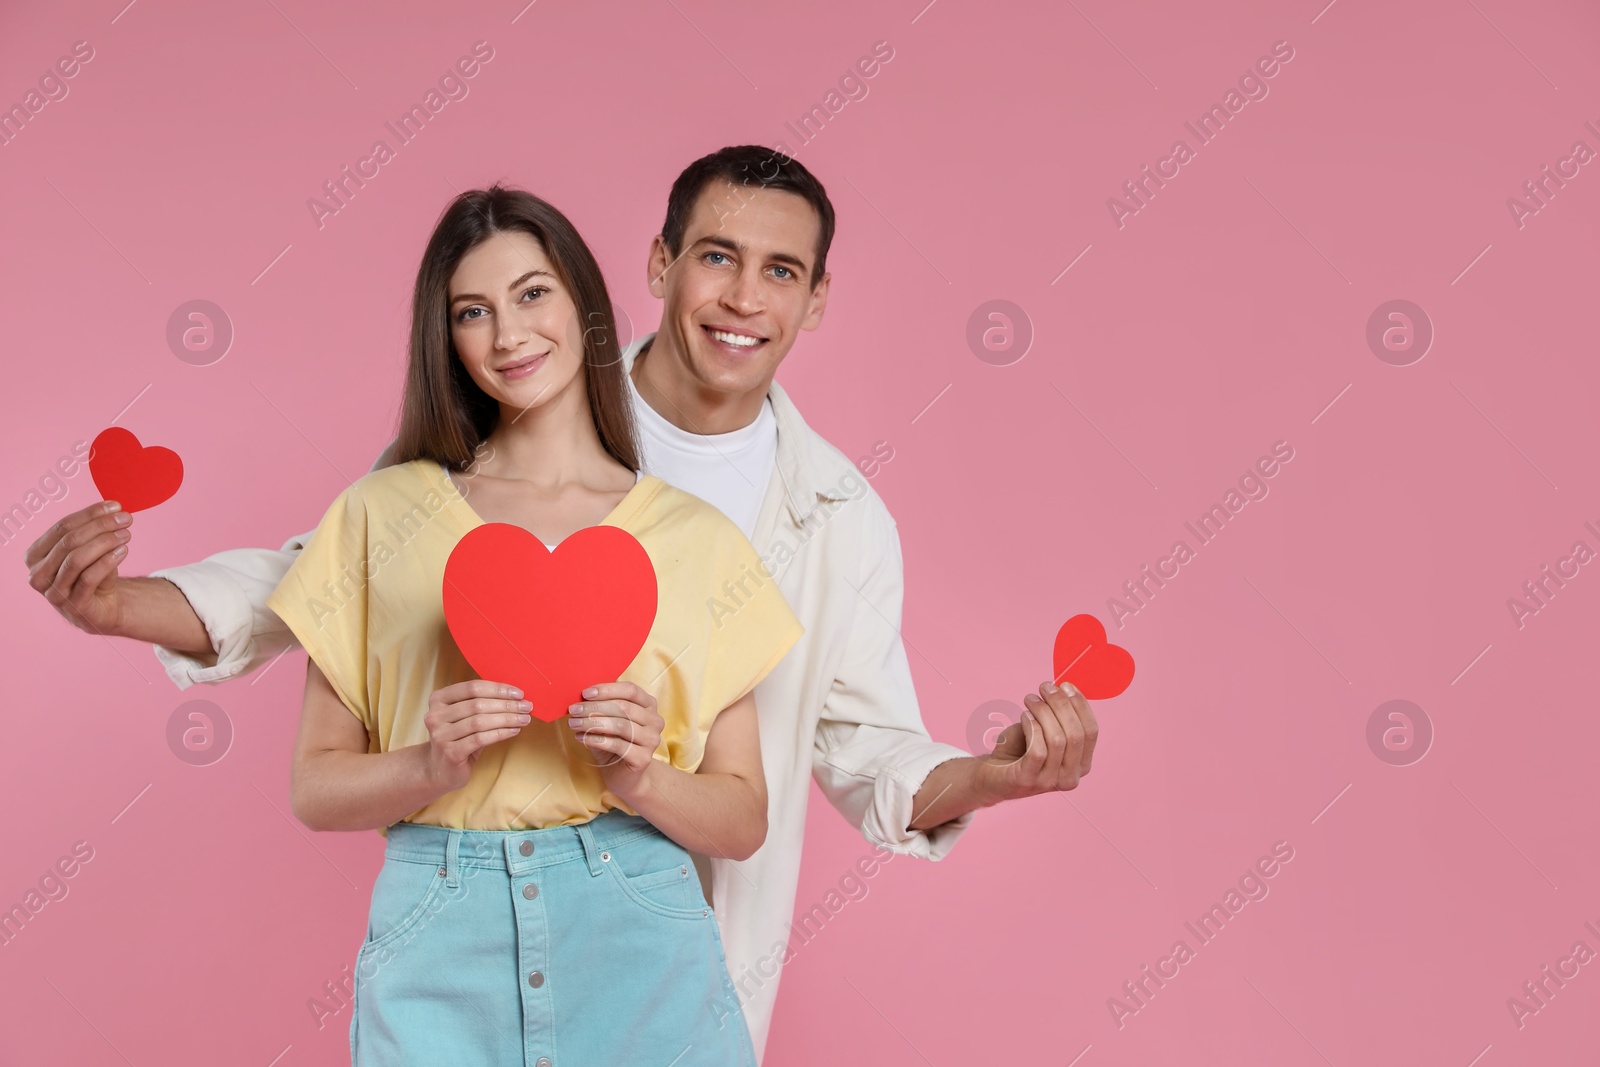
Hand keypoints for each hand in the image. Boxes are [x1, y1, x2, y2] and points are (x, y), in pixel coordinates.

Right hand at [25, 500, 133, 635]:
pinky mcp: (74, 606)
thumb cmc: (93, 573)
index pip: (62, 527)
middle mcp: (38, 575)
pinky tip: (124, 550)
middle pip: (69, 541)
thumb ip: (94, 531)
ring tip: (126, 534)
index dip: (89, 514)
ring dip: (105, 542)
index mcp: (35, 556)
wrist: (103, 606)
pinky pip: (89, 577)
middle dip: (100, 526)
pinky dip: (108, 561)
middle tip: (125, 519)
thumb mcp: (89, 550)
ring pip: (77, 559)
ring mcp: (54, 593)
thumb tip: (114, 509)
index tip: (115, 506)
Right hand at [421, 680, 533, 792]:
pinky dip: (500, 733)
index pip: (472, 688)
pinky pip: (480, 739)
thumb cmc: (459, 739)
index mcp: (438, 699)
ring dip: (507, 719)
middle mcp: (435, 715)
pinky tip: (514, 731)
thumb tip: (515, 697)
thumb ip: (482, 704)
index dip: (497, 689)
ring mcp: (441, 735)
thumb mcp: (465, 717)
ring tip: (524, 719)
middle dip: (506, 705)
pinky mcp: (450, 752)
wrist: (441, 770)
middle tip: (526, 707)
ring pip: (480, 721)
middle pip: (477, 704)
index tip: (518, 693)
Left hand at [567, 681, 663, 800]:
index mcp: (649, 705)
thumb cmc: (615, 743)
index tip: (585, 693)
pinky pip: (617, 745)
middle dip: (595, 707)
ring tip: (574, 724)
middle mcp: (655, 721)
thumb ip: (601, 708)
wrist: (624, 775)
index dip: (607, 690)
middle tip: (574, 710)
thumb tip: (581, 699)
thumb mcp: (608, 720)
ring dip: (592, 723)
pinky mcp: (643, 758)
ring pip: (620, 725)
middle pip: (624, 707)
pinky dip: (596, 740)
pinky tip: (582, 738)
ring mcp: (651, 740)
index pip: (630, 690)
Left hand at [982, 681, 1098, 798]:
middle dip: (1061, 705)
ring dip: (1043, 712)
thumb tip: (1065, 688)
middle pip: (1076, 734)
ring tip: (1030, 699)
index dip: (1081, 706)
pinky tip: (1024, 716)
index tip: (1066, 685)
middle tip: (1045, 687)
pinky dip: (1032, 727)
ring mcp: (1050, 782)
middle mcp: (1071, 777)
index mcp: (1082, 765)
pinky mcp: (1027, 781)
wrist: (993, 775)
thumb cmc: (1020, 749)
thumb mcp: (1045, 731)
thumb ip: (1059, 716)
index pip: (1091, 732)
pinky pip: (1037, 749)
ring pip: (1057, 740)